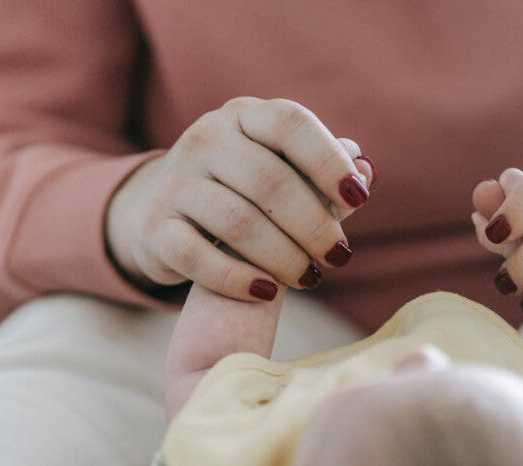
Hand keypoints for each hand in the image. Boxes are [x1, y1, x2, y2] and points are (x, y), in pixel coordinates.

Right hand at [106, 97, 375, 299]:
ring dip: (284, 257)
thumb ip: (322, 173)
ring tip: (311, 278)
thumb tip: (367, 172)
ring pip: (237, 222)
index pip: (289, 123)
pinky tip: (267, 293)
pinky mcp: (154, 227)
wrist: (159, 210)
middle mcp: (206, 138)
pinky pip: (197, 256)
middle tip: (340, 257)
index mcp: (245, 116)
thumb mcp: (280, 169)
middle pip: (270, 181)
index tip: (360, 198)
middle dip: (314, 225)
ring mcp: (174, 181)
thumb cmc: (242, 190)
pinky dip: (237, 279)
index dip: (328, 160)